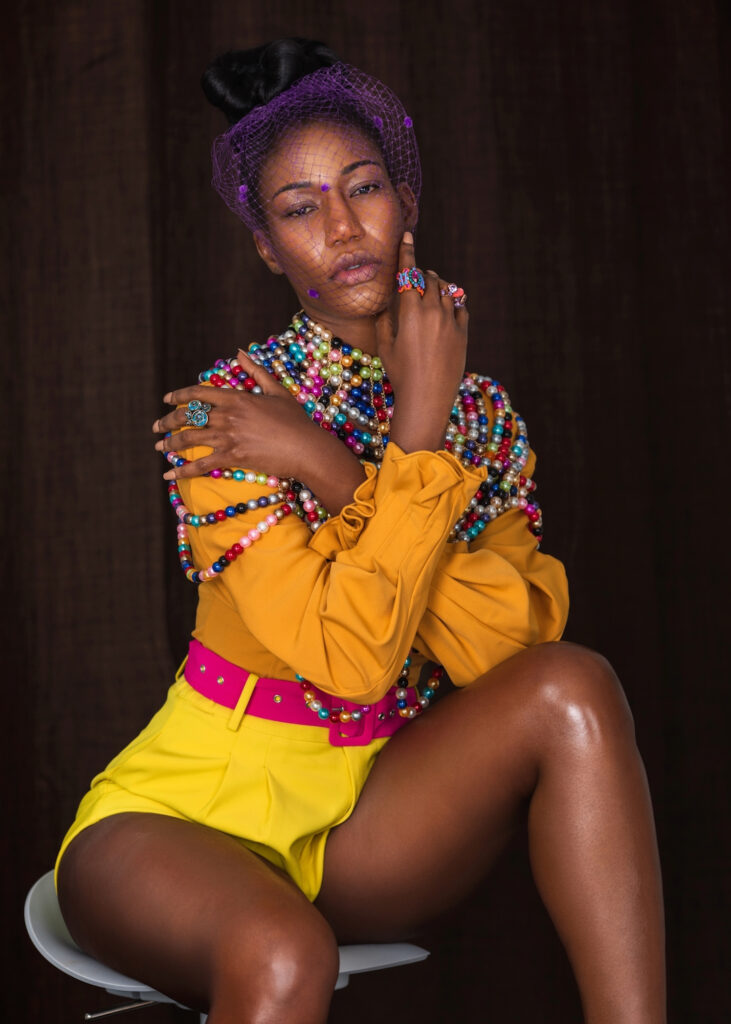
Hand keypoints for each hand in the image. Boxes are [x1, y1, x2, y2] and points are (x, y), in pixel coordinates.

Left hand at [152, 351, 320, 480]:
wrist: (306, 448)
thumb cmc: (296, 421)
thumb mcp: (276, 391)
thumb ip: (256, 371)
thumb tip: (240, 352)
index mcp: (236, 398)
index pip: (198, 393)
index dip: (179, 396)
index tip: (167, 400)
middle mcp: (228, 415)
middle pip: (188, 416)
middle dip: (168, 421)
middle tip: (157, 427)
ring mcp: (228, 436)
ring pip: (189, 439)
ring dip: (170, 443)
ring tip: (160, 448)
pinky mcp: (232, 457)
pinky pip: (200, 464)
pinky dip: (182, 471)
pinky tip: (169, 475)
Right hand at [375, 231, 467, 452]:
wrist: (427, 398)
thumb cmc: (401, 374)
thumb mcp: (385, 347)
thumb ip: (384, 321)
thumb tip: (383, 305)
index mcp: (410, 312)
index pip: (408, 274)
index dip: (407, 253)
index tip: (408, 237)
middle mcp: (432, 311)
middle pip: (429, 279)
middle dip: (422, 274)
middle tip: (418, 277)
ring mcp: (451, 321)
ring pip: (447, 290)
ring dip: (438, 286)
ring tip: (432, 289)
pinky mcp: (463, 332)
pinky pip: (461, 307)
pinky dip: (454, 301)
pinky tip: (449, 306)